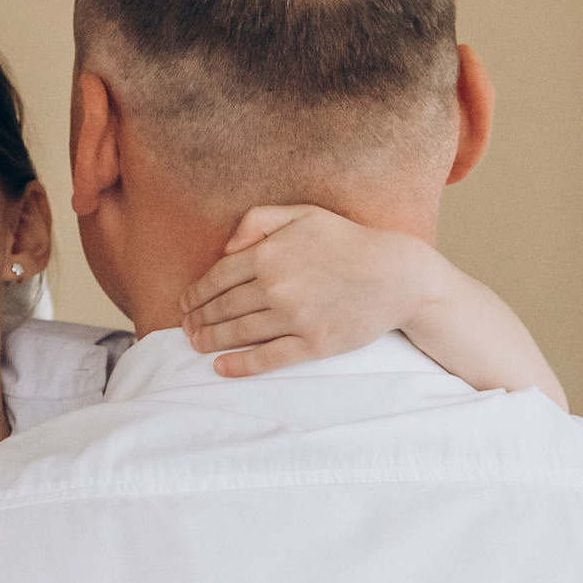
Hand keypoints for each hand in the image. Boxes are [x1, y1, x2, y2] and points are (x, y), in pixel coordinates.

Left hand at [180, 204, 439, 377]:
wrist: (397, 275)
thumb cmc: (348, 242)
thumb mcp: (303, 214)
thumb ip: (259, 221)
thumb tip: (227, 247)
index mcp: (269, 254)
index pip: (217, 277)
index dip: (196, 293)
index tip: (185, 303)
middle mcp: (276, 286)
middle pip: (223, 307)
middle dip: (198, 319)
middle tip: (186, 328)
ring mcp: (294, 317)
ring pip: (238, 332)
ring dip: (211, 340)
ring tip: (197, 344)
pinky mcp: (313, 343)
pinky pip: (267, 358)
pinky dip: (239, 365)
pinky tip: (222, 368)